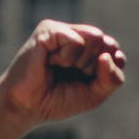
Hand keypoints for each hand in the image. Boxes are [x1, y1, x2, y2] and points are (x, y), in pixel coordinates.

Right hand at [0, 21, 125, 128]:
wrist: (26, 108)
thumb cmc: (57, 100)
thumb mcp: (95, 94)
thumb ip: (112, 78)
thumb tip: (108, 56)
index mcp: (85, 48)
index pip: (112, 47)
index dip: (110, 65)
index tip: (91, 78)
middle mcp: (74, 35)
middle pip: (105, 42)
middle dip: (93, 66)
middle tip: (70, 75)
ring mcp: (61, 30)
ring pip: (95, 37)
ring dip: (81, 62)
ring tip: (59, 67)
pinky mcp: (48, 30)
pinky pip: (76, 40)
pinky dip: (68, 58)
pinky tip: (51, 62)